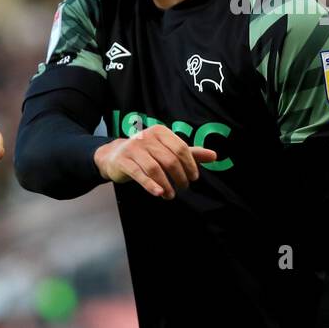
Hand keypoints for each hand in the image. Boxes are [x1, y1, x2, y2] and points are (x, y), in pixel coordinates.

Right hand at [93, 124, 217, 198]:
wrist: (114, 156)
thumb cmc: (145, 153)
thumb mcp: (167, 150)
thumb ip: (190, 153)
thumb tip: (214, 156)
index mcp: (160, 132)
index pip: (180, 148)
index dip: (190, 165)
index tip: (193, 177)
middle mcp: (146, 137)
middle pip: (169, 160)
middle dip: (179, 177)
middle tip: (183, 188)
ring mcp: (133, 149)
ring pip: (155, 169)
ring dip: (166, 185)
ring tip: (171, 195)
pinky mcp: (123, 161)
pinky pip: (139, 174)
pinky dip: (151, 185)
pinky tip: (159, 193)